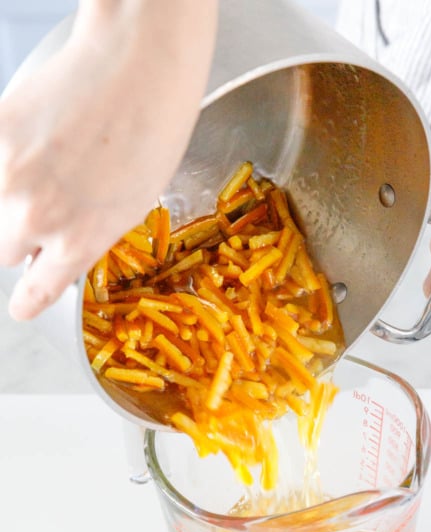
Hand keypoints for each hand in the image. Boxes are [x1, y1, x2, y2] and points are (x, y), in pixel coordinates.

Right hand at [0, 0, 216, 320]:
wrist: (140, 64)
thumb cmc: (153, 133)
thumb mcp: (131, 207)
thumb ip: (86, 236)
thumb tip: (60, 252)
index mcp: (78, 242)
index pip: (35, 293)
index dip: (29, 300)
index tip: (24, 305)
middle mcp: (37, 216)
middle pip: (5, 250)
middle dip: (22, 238)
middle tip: (45, 210)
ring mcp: (9, 173)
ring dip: (9, 199)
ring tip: (45, 169)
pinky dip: (6, 160)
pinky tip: (34, 141)